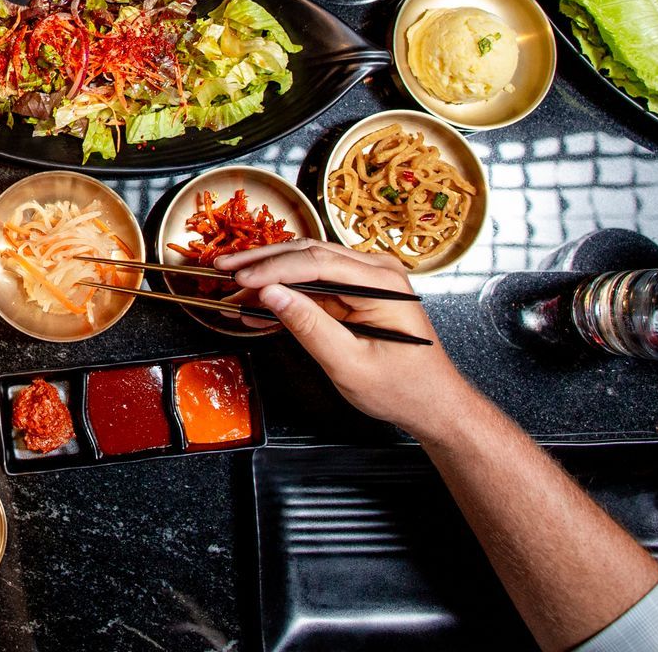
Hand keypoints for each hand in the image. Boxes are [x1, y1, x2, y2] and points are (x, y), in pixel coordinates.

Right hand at [216, 238, 476, 438]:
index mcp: (383, 283)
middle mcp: (377, 272)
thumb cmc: (404, 389)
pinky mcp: (358, 294)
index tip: (240, 278)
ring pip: (307, 266)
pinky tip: (259, 309)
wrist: (433, 404)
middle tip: (224, 267)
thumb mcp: (350, 363)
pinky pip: (316, 286)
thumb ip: (309, 325)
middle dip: (262, 262)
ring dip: (269, 277)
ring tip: (234, 291)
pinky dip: (286, 295)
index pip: (315, 262)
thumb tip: (272, 293)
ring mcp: (368, 280)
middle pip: (308, 254)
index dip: (271, 268)